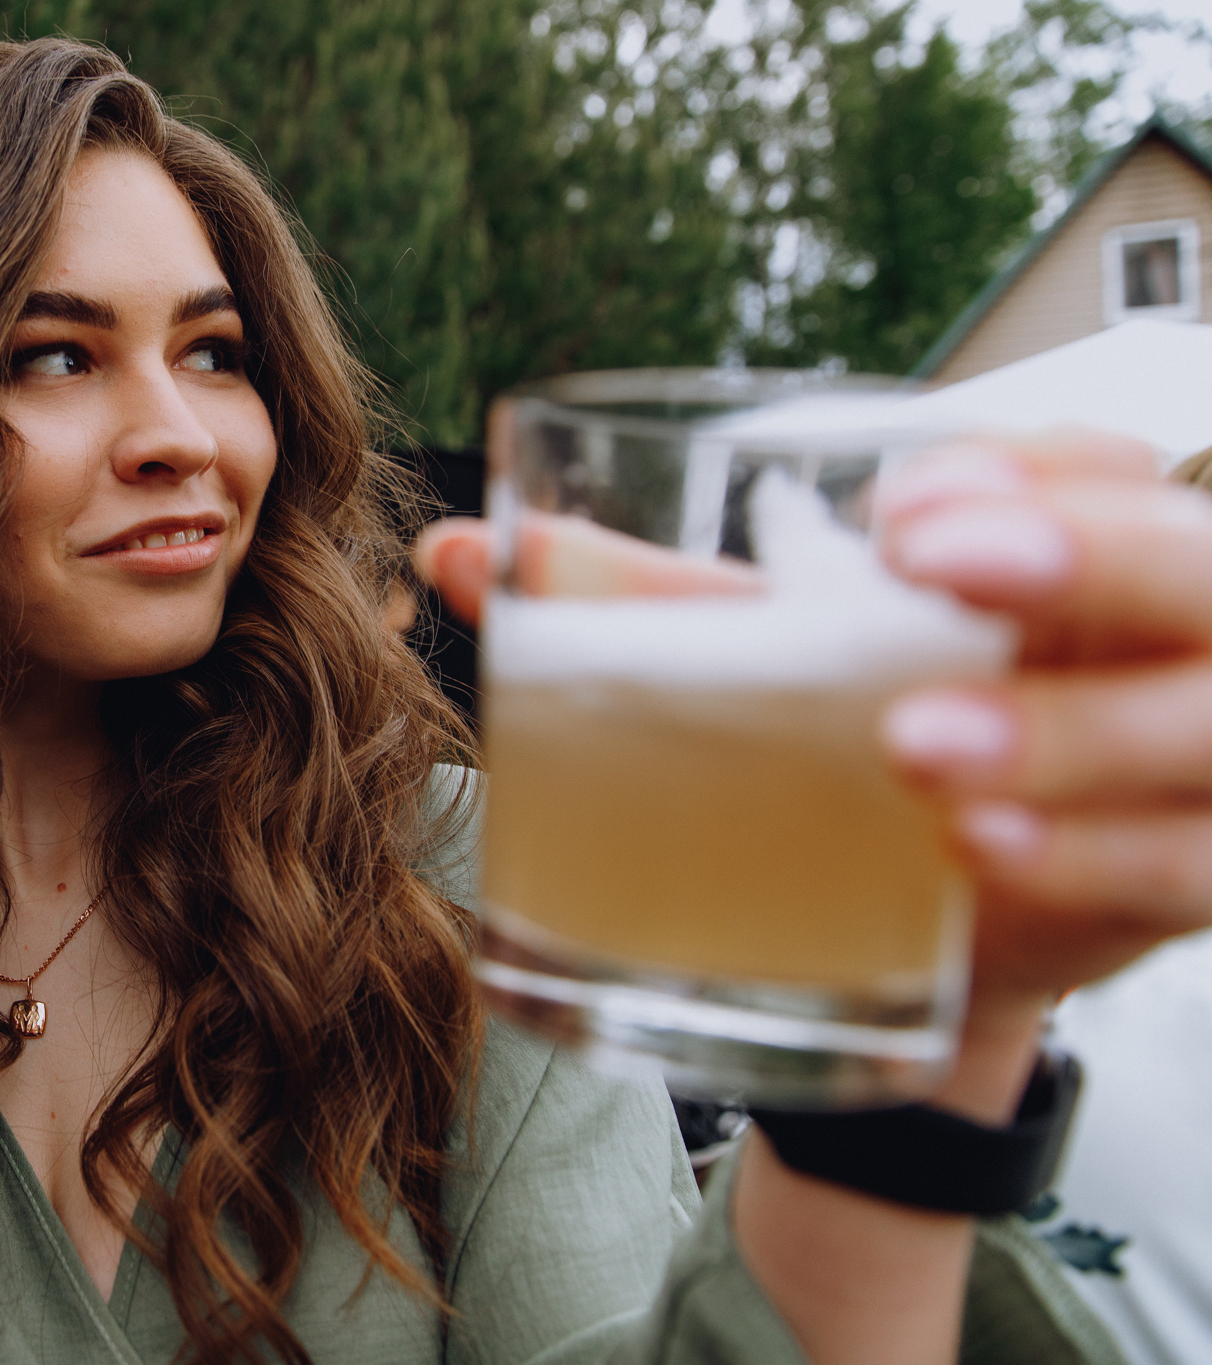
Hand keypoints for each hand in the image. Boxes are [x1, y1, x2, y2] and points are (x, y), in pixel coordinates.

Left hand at [416, 434, 1211, 1078]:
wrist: (935, 918)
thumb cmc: (854, 736)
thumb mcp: (771, 657)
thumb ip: (645, 600)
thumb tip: (455, 550)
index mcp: (1065, 538)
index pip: (1098, 461)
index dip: (1030, 473)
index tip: (900, 509)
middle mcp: (1154, 632)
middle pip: (1190, 568)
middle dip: (1084, 557)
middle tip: (928, 566)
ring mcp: (1189, 753)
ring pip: (1195, 723)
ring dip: (1062, 729)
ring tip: (914, 743)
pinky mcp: (1185, 871)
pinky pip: (1183, 862)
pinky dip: (1089, 855)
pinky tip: (979, 856)